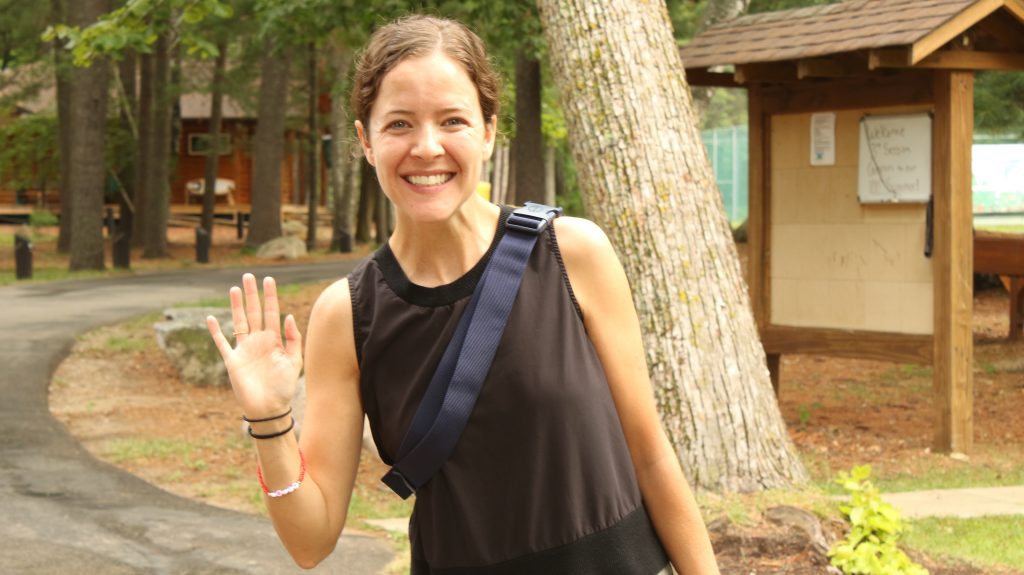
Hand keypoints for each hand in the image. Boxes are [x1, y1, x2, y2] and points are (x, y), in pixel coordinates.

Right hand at [207, 273, 302, 419]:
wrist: (269, 408)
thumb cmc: (284, 387)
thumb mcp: (295, 361)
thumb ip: (293, 339)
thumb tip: (288, 316)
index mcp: (274, 340)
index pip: (271, 313)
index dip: (270, 297)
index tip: (268, 279)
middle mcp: (258, 341)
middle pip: (254, 312)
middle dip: (252, 294)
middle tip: (249, 275)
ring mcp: (244, 349)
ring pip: (239, 322)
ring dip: (236, 306)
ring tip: (234, 288)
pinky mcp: (232, 360)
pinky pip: (221, 343)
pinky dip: (215, 331)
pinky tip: (210, 318)